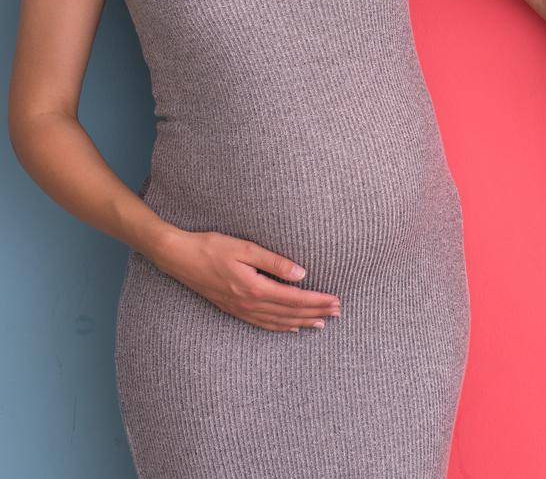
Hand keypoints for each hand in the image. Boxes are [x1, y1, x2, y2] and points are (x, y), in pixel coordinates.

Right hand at [151, 229, 341, 331]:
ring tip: (321, 324)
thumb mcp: (246, 249)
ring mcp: (239, 309)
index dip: (317, 301)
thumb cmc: (212, 247)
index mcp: (254, 288)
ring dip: (301, 322)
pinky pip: (261, 323)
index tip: (336, 301)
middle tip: (338, 313)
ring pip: (277, 321)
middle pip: (289, 312)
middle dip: (315, 313)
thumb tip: (302, 274)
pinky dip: (279, 327)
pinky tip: (291, 327)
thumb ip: (275, 262)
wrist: (178, 257)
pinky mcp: (232, 309)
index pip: (295, 298)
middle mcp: (248, 303)